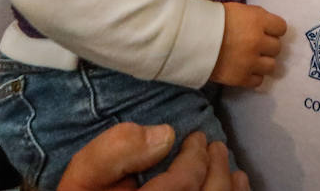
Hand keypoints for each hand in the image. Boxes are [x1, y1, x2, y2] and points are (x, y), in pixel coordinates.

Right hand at [58, 125, 249, 190]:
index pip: (182, 185)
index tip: (196, 138)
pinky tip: (235, 188)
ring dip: (230, 188)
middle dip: (216, 170)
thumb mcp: (84, 177)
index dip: (194, 158)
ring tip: (231, 170)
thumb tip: (164, 135)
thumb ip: (113, 152)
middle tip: (216, 147)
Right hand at [210, 3, 286, 87]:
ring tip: (251, 60)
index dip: (274, 29)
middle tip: (255, 45)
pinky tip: (245, 70)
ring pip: (271, 66)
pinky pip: (258, 81)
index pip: (282, 27)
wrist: (191, 38)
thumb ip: (255, 18)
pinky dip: (253, 76)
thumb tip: (266, 27)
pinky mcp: (241, 78)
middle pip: (277, 47)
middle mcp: (258, 41)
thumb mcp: (238, 10)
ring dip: (263, 62)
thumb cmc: (213, 19)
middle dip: (267, 46)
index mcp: (258, 21)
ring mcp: (251, 62)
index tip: (266, 31)